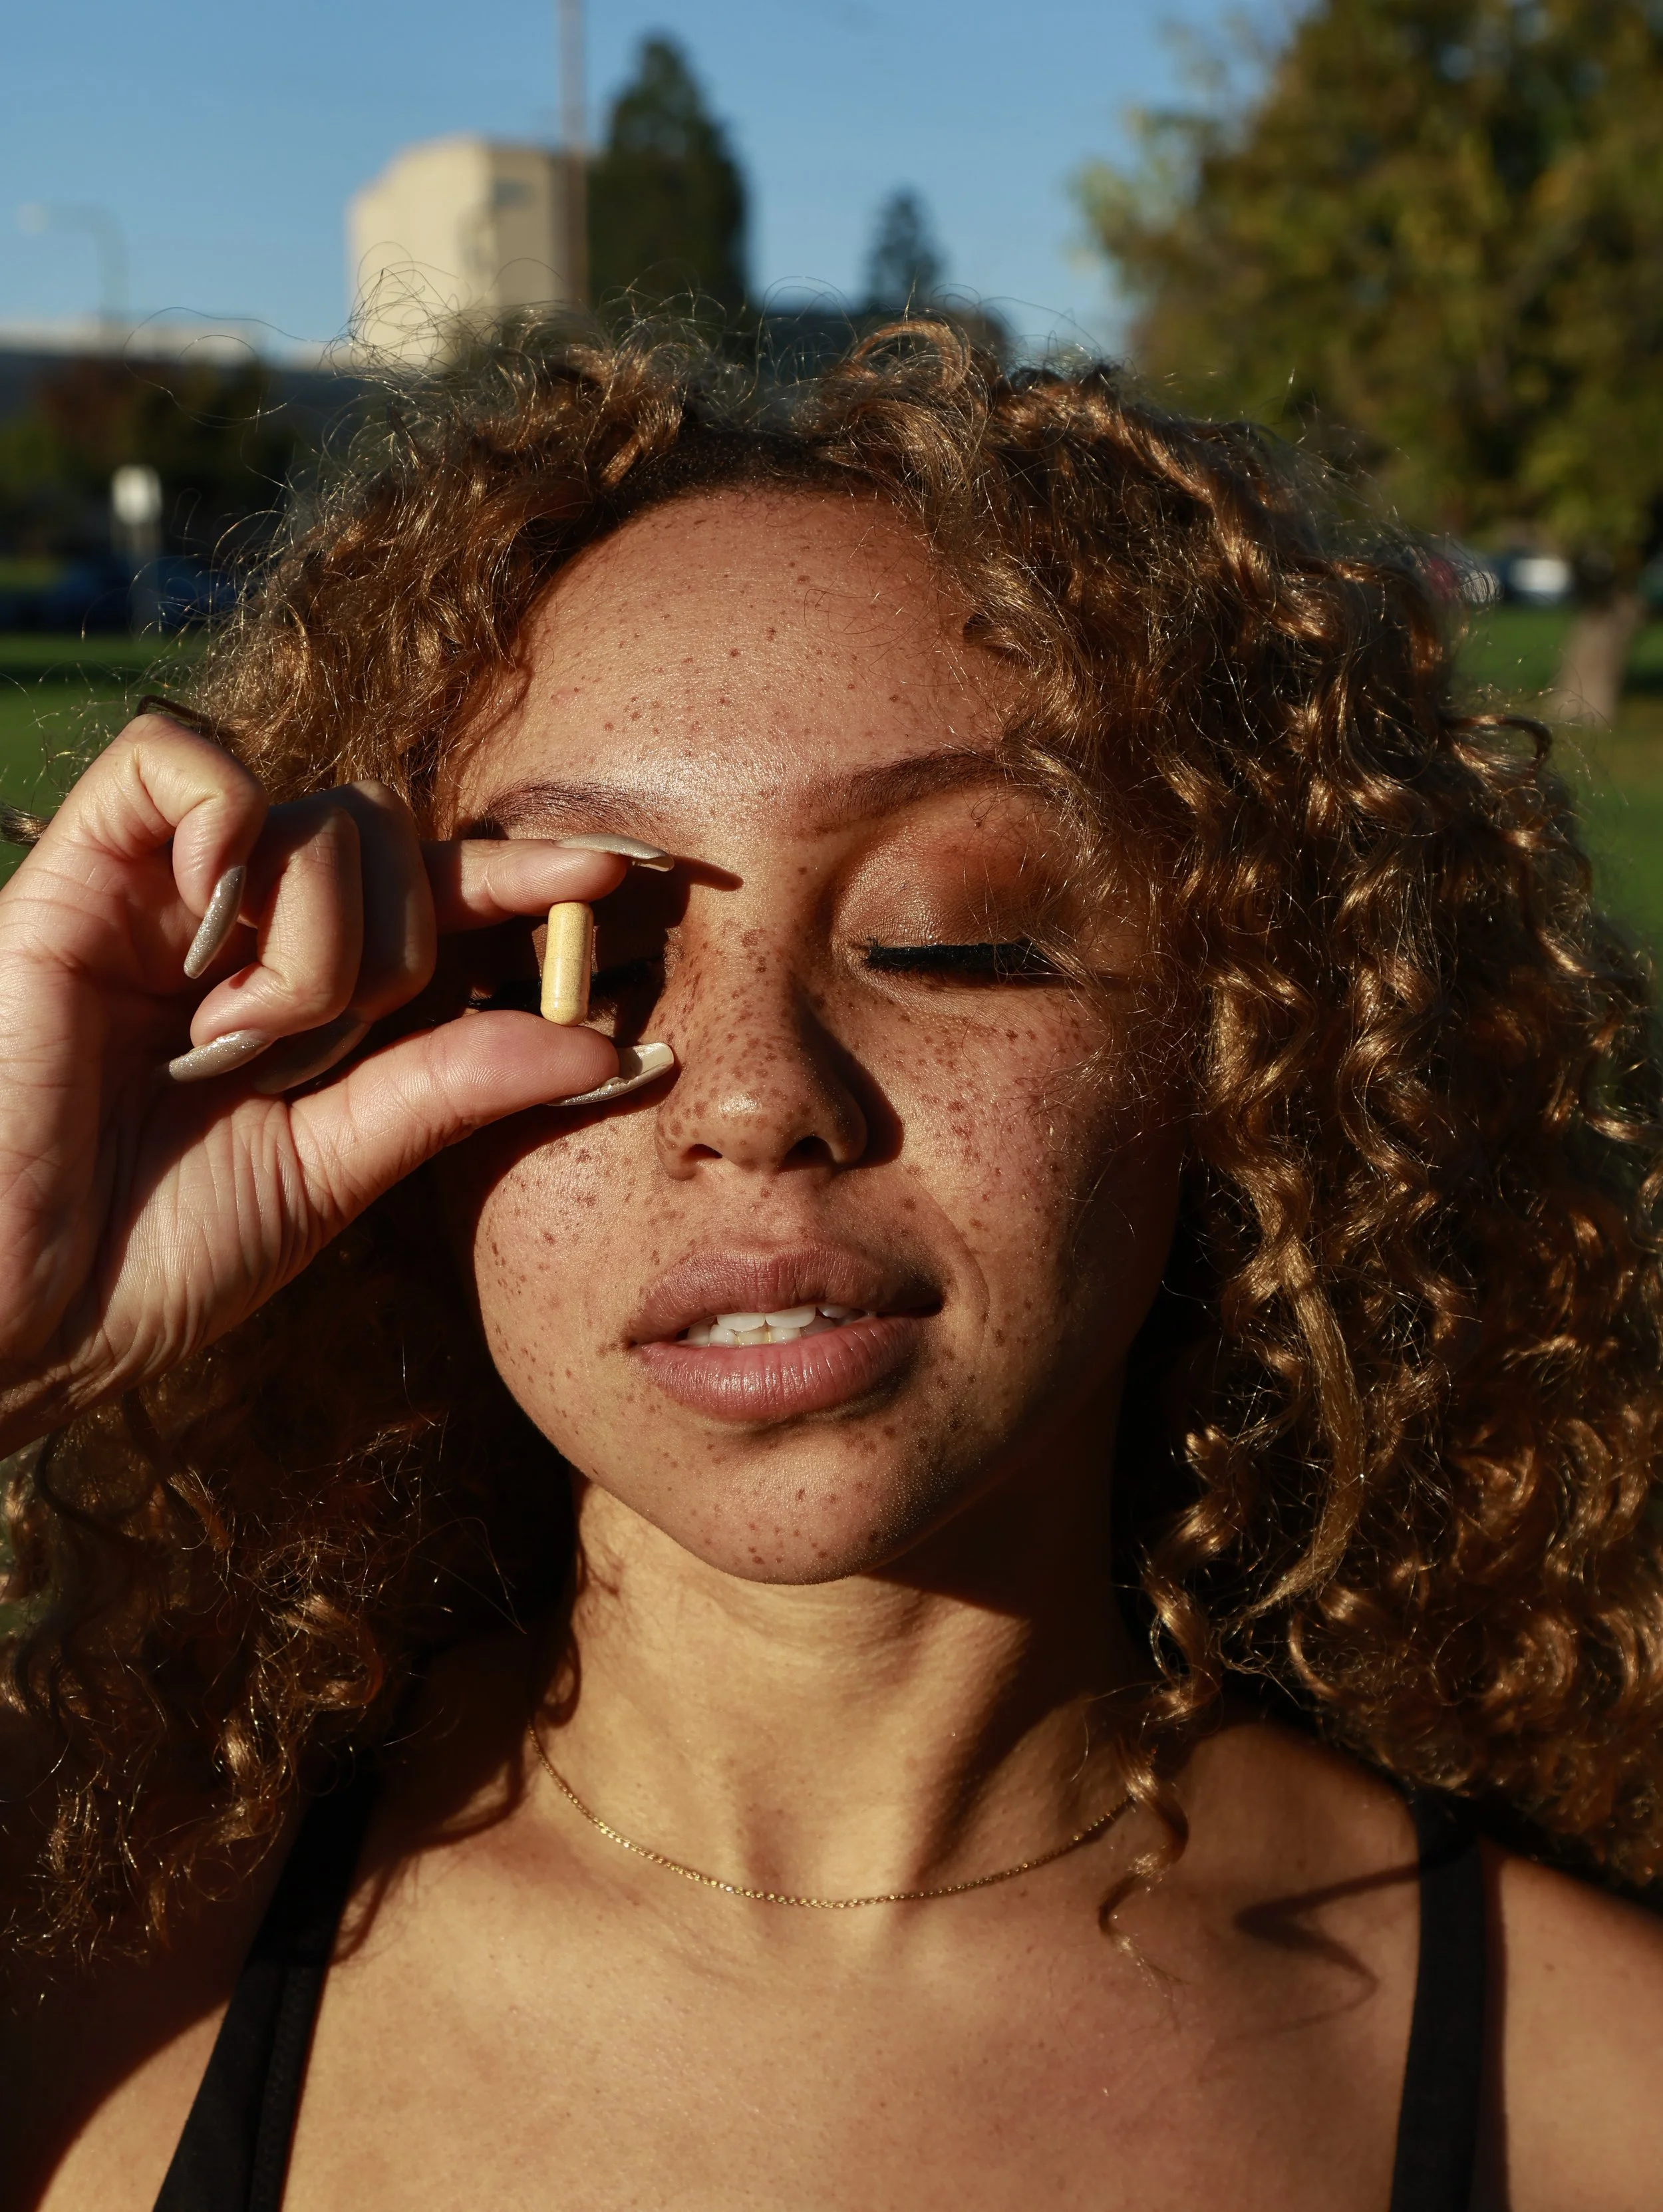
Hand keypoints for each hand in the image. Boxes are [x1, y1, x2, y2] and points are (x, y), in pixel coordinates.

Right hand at [0, 714, 643, 1451]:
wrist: (17, 1311)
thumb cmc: (157, 1254)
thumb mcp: (337, 1164)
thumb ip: (454, 1084)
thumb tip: (604, 1043)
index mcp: (306, 994)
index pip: (433, 896)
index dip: (519, 875)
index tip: (615, 875)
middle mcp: (239, 930)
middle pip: (387, 839)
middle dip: (394, 946)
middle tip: (309, 1049)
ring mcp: (161, 895)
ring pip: (314, 816)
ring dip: (316, 939)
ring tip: (235, 1032)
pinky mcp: (74, 875)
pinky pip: (177, 760)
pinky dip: (224, 819)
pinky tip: (209, 921)